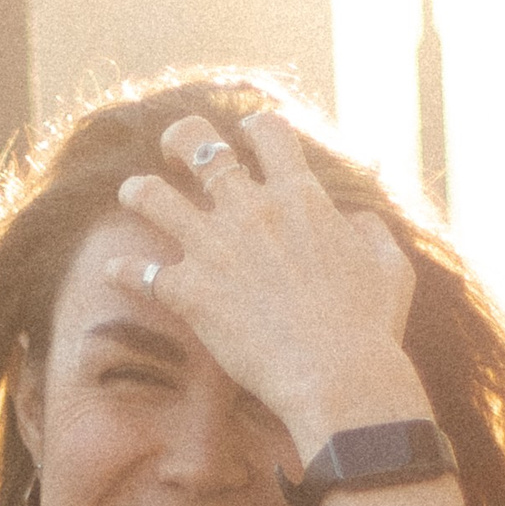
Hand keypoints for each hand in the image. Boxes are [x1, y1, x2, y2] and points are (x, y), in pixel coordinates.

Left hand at [108, 110, 425, 464]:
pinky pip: (140, 271)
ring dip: (139, 191)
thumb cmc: (371, 329)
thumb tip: (357, 221)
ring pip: (153, 196)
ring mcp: (215, 249)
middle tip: (174, 148)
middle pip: (200, 147)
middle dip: (181, 140)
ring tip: (133, 194)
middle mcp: (250, 211)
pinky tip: (114, 271)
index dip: (255, 128)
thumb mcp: (390, 269)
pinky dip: (124, 270)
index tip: (248, 135)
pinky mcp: (190, 293)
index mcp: (299, 197)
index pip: (268, 133)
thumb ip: (371, 233)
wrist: (336, 377)